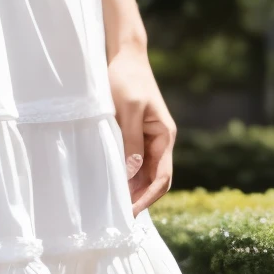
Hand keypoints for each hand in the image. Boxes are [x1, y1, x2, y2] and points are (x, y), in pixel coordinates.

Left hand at [108, 41, 174, 213]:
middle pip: (153, 180)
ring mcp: (147, 139)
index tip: (129, 213)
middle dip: (138, 199)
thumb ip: (130, 141)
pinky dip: (123, 175)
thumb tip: (131, 174)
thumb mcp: (127, 110)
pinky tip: (109, 183)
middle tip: (116, 216)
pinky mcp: (133, 134)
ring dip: (130, 189)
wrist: (124, 56)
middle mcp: (159, 141)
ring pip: (142, 173)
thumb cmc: (126, 80)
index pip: (162, 178)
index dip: (147, 198)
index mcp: (164, 136)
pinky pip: (132, 161)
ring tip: (111, 205)